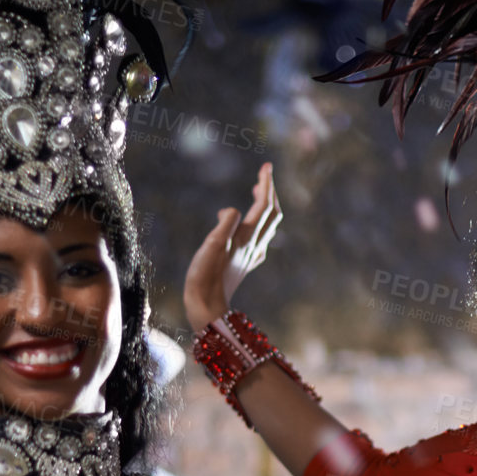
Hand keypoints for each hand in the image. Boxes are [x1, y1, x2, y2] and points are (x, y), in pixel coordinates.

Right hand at [183, 162, 281, 331]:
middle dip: (269, 192)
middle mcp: (253, 246)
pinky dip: (258, 226)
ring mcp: (250, 257)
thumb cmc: (205, 278)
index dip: (266, 184)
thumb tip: (230, 211)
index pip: (263, 205)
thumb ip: (225, 224)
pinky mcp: (244, 266)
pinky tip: (250, 228)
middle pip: (271, 214)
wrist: (207, 310)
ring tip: (257, 193)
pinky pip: (259, 241)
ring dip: (265, 207)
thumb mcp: (211, 245)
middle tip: (262, 175)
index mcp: (246, 237)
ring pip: (267, 227)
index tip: (266, 165)